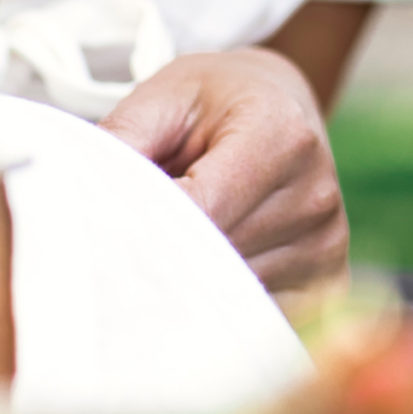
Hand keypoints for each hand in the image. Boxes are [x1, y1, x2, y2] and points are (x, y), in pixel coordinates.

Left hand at [100, 47, 347, 289]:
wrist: (284, 103)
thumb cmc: (216, 101)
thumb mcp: (163, 95)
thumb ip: (122, 140)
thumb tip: (81, 203)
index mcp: (280, 135)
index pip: (200, 211)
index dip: (142, 230)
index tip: (98, 241)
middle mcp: (316, 192)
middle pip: (214, 260)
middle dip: (160, 262)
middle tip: (115, 258)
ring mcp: (328, 242)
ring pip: (231, 297)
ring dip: (190, 287)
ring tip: (173, 251)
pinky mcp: (331, 279)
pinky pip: (260, 318)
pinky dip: (223, 308)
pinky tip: (205, 280)